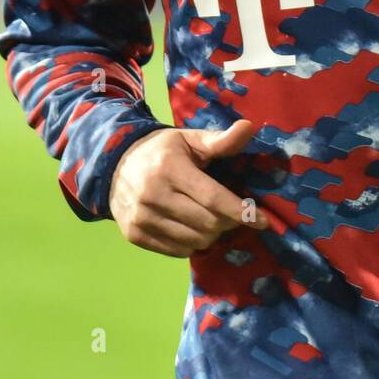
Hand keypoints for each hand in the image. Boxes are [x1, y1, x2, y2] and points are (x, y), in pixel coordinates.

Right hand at [108, 119, 268, 257]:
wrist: (115, 164)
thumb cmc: (163, 151)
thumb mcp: (190, 139)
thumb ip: (220, 140)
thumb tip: (249, 127)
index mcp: (170, 168)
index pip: (212, 198)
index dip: (240, 211)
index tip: (263, 220)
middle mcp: (153, 195)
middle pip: (207, 223)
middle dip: (229, 222)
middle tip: (233, 214)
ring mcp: (141, 218)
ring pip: (194, 241)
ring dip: (212, 235)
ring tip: (213, 220)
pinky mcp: (134, 235)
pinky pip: (177, 251)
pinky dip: (193, 243)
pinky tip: (193, 228)